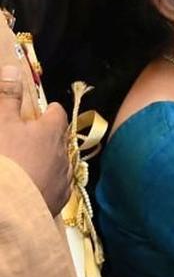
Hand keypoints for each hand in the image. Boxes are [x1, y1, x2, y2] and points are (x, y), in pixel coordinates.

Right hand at [0, 66, 70, 215]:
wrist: (7, 208)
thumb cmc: (3, 160)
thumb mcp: (0, 123)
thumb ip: (7, 97)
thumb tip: (13, 69)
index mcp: (52, 132)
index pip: (57, 113)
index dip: (48, 110)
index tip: (42, 110)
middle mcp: (64, 154)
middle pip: (60, 140)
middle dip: (48, 137)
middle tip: (32, 137)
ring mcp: (63, 179)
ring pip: (60, 164)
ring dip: (49, 161)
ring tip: (33, 162)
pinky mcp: (58, 201)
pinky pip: (56, 187)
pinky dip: (48, 183)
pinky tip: (36, 186)